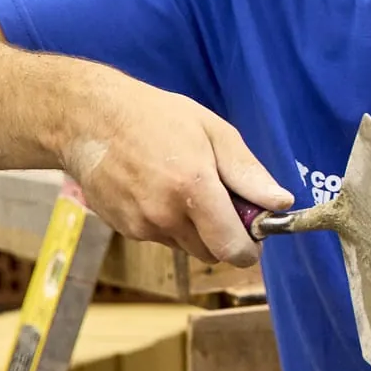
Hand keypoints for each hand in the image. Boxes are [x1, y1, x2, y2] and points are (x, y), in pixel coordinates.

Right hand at [58, 71, 290, 266]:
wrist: (89, 120)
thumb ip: (248, 173)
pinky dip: (170, 223)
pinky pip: (162, 238)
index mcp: (193, 189)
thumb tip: (281, 203)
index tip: (255, 231)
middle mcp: (166, 215)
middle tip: (223, 201)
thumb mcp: (214, 131)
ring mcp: (141, 225)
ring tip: (186, 187)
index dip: (250, 247)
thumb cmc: (157, 118)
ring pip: (187, 246)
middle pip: (213, 253)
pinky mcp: (125, 229)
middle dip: (225, 235)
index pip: (232, 247)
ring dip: (197, 229)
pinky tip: (160, 190)